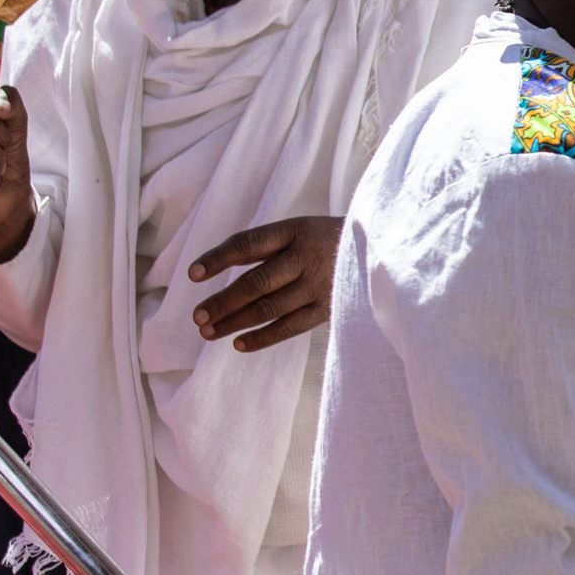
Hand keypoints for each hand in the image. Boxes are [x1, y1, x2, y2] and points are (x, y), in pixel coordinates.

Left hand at [189, 215, 343, 351]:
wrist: (382, 249)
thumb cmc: (328, 240)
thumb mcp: (300, 230)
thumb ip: (265, 246)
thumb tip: (220, 262)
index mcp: (295, 231)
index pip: (248, 243)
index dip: (218, 258)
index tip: (192, 274)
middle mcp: (306, 257)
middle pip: (256, 282)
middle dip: (223, 301)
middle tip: (197, 316)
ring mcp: (319, 285)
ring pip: (269, 308)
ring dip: (235, 321)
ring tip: (208, 332)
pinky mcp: (329, 308)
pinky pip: (290, 327)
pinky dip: (263, 337)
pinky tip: (238, 344)